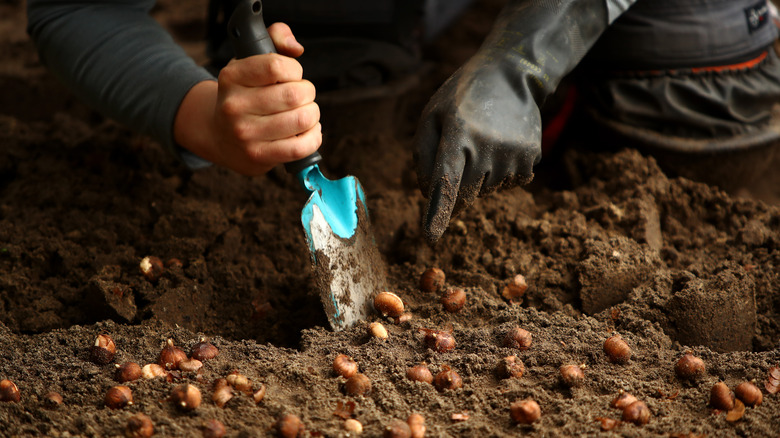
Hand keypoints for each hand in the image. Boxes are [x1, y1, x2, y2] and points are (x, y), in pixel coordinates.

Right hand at [175, 22, 320, 175]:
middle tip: (302, 96)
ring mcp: (245, 134)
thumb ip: (274, 39)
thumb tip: (296, 48)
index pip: (277, 66)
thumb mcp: (250, 61)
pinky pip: (301, 147)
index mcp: (232, 77)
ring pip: (302, 119)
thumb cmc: (245, 94)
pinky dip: (314, 137)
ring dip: (312, 114)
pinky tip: (309, 131)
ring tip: (304, 113)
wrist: (220, 136)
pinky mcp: (258, 156)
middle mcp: (234, 106)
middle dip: (308, 93)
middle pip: (295, 94)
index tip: (293, 74)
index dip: (295, 69)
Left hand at [414, 61, 541, 243]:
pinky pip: (506, 185)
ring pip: (484, 192)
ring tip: (484, 139)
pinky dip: (499, 174)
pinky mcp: (530, 160)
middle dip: (456, 188)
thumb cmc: (460, 99)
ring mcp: (513, 154)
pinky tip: (501, 146)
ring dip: (479, 176)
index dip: (438, 212)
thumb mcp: (431, 117)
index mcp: (457, 133)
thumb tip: (430, 199)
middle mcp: (487, 146)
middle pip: (463, 195)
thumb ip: (423, 158)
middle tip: (461, 154)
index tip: (431, 237)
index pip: (445, 181)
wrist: (511, 75)